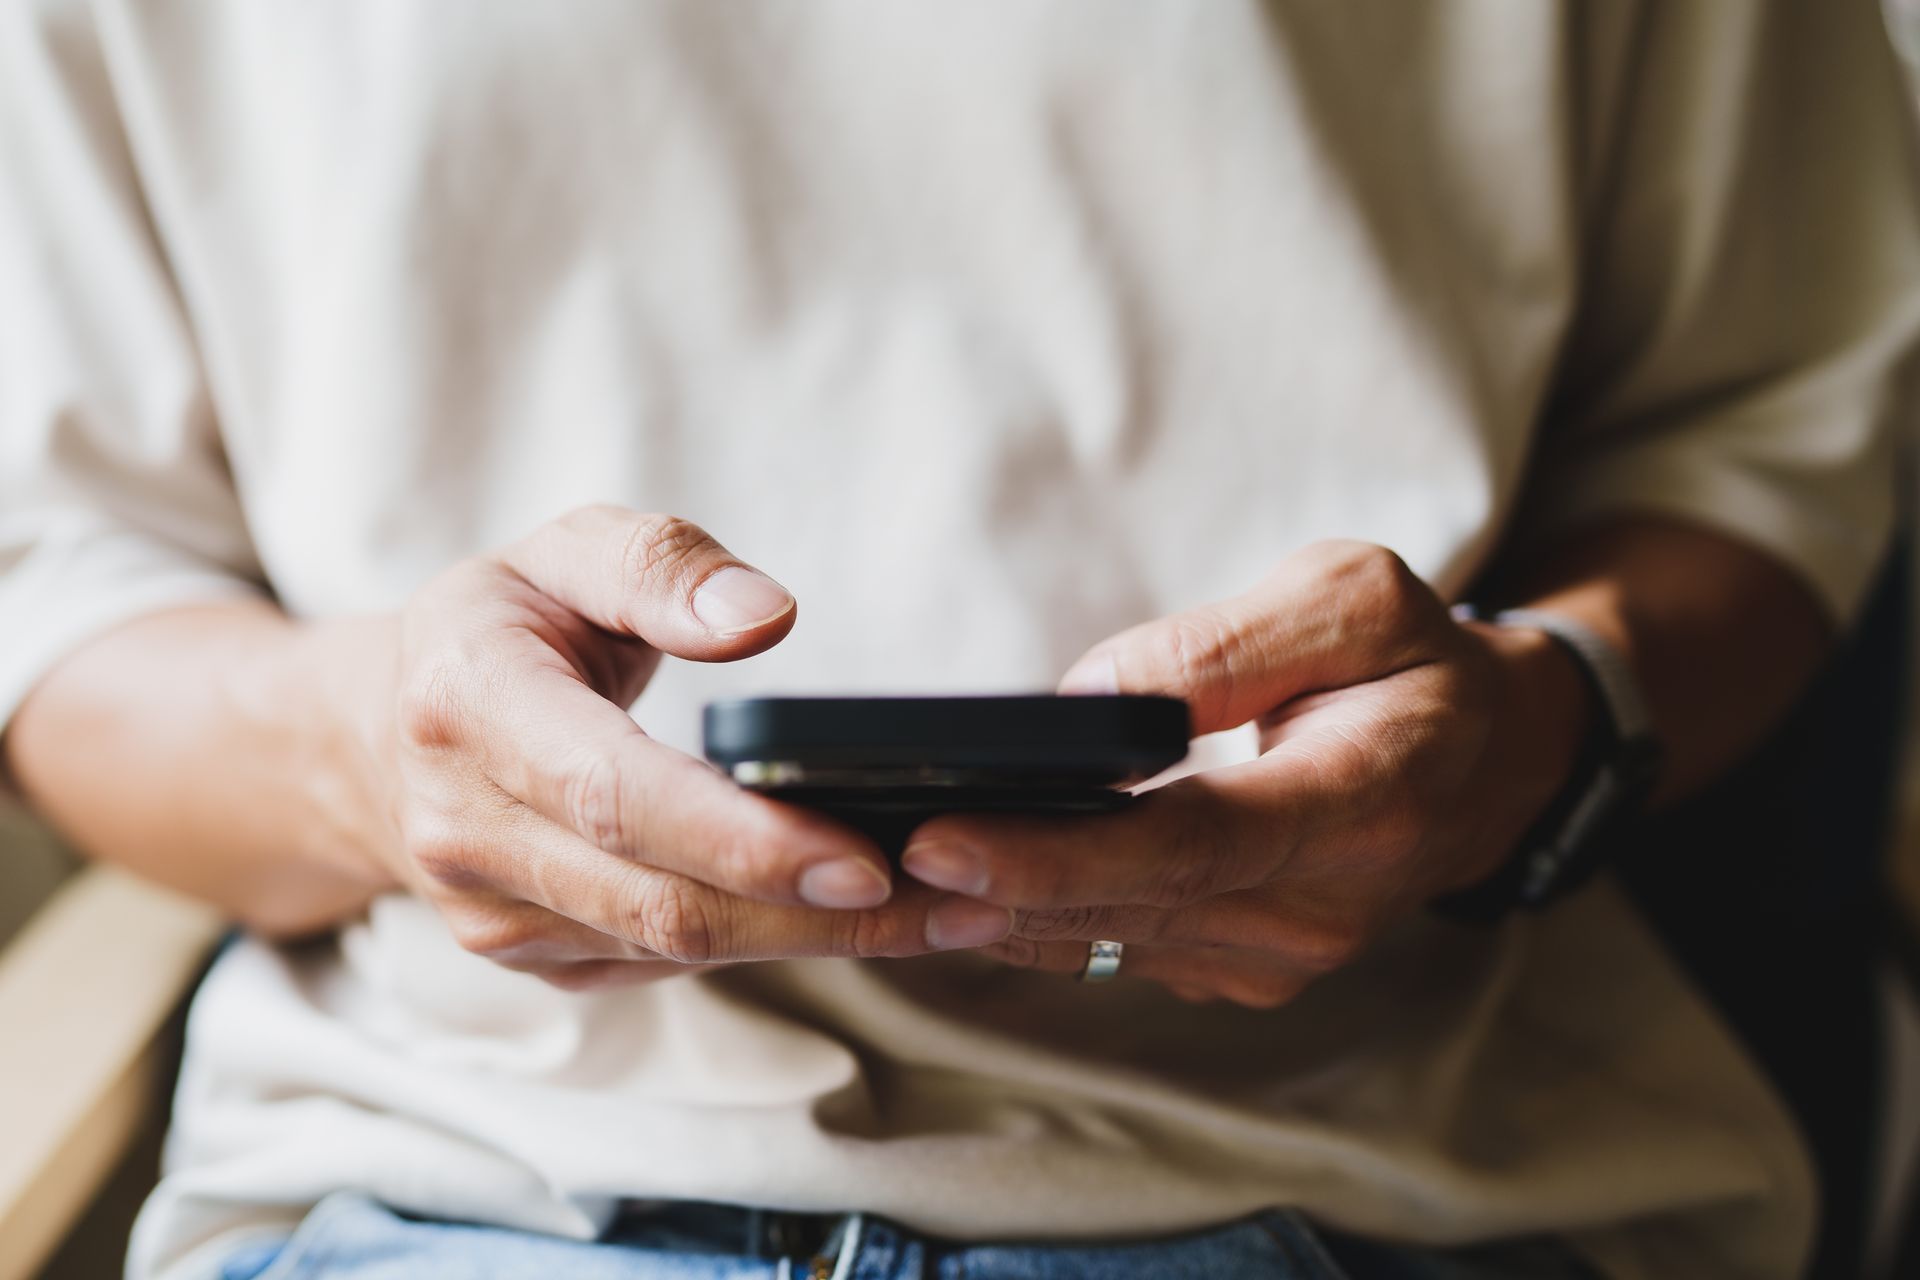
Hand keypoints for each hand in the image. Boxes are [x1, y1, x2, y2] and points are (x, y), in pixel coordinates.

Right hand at [348, 505, 1007, 989]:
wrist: (379, 735)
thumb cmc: (500, 624)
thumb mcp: (565, 549)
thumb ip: (662, 564)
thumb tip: (767, 616)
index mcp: (470, 708)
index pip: (617, 797)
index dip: (744, 838)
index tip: (869, 855)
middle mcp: (469, 831)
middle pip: (664, 900)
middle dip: (820, 912)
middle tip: (961, 900)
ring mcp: (496, 914)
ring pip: (675, 948)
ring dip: (817, 940)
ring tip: (949, 914)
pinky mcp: (537, 958)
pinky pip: (666, 964)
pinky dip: (771, 943)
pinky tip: (864, 918)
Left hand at [899, 541, 1590, 1007]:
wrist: (1485, 764)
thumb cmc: (1415, 663)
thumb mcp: (1353, 599)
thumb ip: (1226, 645)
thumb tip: (1086, 703)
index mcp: (1356, 806)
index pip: (1185, 845)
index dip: (1056, 853)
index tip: (939, 841)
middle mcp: (1314, 910)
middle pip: (1122, 907)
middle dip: (979, 888)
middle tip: (843, 859)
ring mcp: (1275, 956)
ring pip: (1104, 942)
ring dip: (983, 915)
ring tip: (858, 875)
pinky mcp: (1236, 965)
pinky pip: (1114, 950)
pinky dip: (1025, 921)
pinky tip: (940, 888)